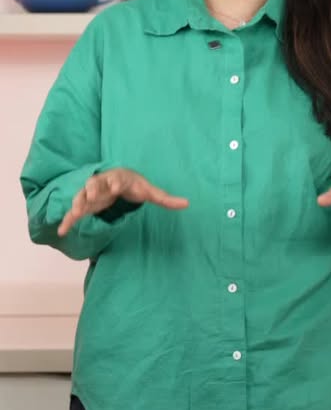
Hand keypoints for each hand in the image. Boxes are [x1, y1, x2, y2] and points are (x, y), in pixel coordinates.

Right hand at [57, 167, 188, 235]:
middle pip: (95, 183)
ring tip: (74, 212)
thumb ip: (165, 199)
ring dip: (78, 202)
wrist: (117, 179)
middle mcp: (102, 183)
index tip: (116, 188)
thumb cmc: (134, 185)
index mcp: (118, 178)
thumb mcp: (149, 191)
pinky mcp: (85, 204)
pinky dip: (68, 220)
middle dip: (93, 188)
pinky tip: (62, 231)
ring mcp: (92, 193)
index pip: (117, 179)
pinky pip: (75, 212)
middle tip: (91, 195)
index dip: (116, 183)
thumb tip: (187, 204)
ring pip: (82, 195)